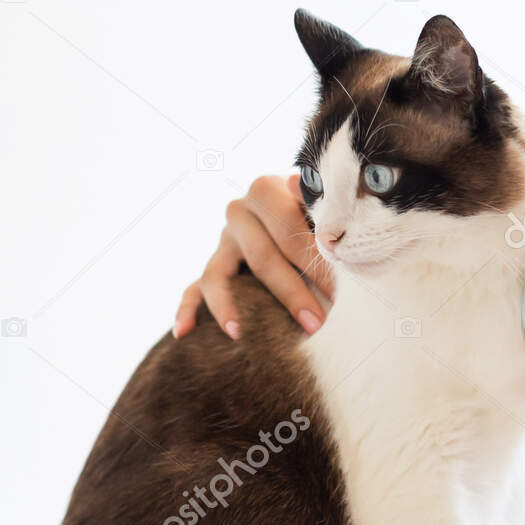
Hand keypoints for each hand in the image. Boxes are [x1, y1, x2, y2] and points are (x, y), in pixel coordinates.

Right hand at [174, 174, 333, 339]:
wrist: (299, 212)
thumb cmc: (319, 213)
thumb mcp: (322, 204)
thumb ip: (321, 205)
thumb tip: (313, 204)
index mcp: (265, 190)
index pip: (287, 226)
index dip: (314, 259)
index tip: (339, 290)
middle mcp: (238, 212)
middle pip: (260, 256)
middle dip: (291, 292)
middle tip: (316, 323)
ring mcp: (222, 242)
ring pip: (218, 275)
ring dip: (228, 307)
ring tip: (241, 334)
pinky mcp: (213, 266)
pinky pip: (192, 289)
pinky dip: (186, 311)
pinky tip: (184, 334)